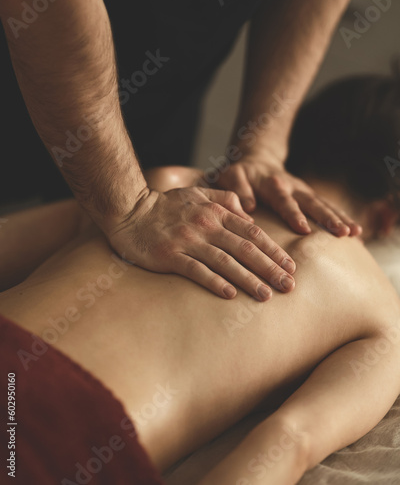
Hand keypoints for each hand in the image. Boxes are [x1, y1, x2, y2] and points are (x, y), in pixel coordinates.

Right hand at [106, 186, 295, 299]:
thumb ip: (224, 199)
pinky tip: (230, 294)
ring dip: (248, 279)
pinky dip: (214, 282)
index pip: (252, 233)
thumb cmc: (165, 205)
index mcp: (215, 212)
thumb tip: (248, 214)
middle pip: (245, 249)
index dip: (273, 250)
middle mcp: (206, 226)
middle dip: (269, 268)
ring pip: (225, 262)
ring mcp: (188, 241)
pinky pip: (197, 271)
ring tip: (267, 295)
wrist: (129, 211)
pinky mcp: (170, 255)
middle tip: (289, 285)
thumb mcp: (197, 193)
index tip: (290, 265)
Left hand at [216, 153, 361, 236]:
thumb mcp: (232, 176)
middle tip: (342, 232)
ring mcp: (304, 191)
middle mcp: (292, 186)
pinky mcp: (309, 196)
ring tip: (354, 233)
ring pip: (324, 204)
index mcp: (273, 184)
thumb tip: (249, 209)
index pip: (284, 200)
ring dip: (339, 218)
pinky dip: (342, 218)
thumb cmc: (241, 173)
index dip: (293, 214)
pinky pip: (328, 207)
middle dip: (327, 217)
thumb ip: (238, 189)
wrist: (257, 159)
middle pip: (312, 202)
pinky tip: (356, 233)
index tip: (304, 228)